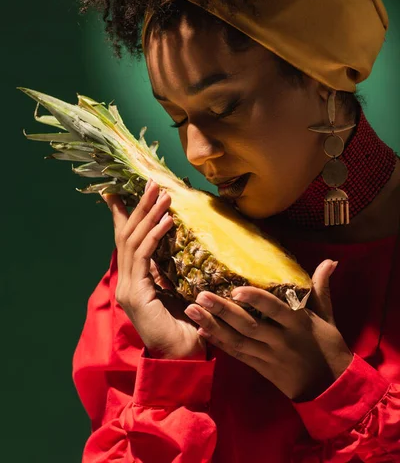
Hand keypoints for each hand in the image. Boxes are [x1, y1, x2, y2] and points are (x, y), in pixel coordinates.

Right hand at [102, 180, 206, 360]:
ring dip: (148, 215)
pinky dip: (155, 235)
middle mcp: (126, 282)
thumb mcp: (175, 291)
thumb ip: (166, 271)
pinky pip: (145, 257)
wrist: (182, 359)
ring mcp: (128, 288)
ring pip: (133, 241)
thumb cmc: (185, 327)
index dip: (122, 215)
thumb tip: (169, 246)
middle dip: (139, 207)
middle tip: (151, 183)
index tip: (118, 192)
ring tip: (162, 194)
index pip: (124, 241)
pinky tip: (167, 220)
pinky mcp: (136, 294)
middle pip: (127, 235)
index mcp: (133, 281)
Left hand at [184, 259, 352, 400]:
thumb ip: (320, 288)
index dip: (256, 300)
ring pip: (238, 341)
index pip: (276, 309)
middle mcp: (281, 340)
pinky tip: (202, 332)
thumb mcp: (327, 316)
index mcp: (299, 324)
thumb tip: (329, 261)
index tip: (235, 289)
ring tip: (192, 310)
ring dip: (213, 326)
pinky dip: (220, 343)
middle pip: (249, 325)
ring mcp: (269, 356)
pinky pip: (238, 354)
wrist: (330, 388)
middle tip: (200, 295)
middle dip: (223, 311)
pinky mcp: (261, 368)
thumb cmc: (328, 346)